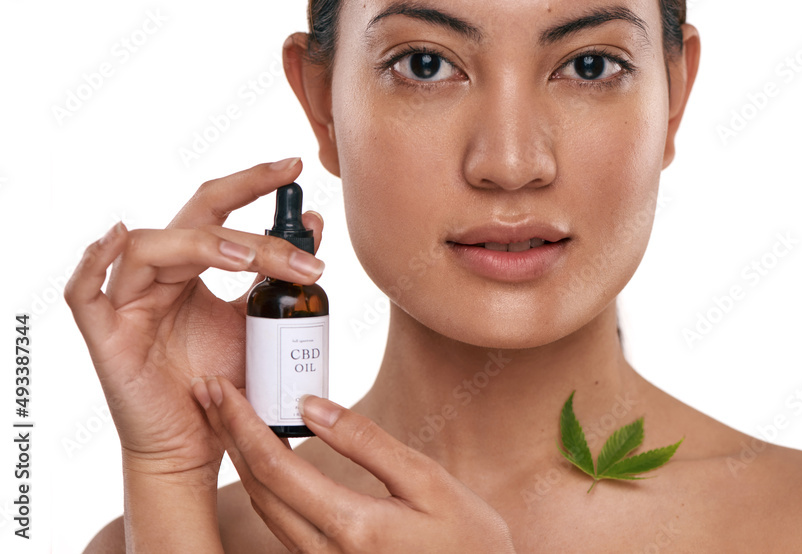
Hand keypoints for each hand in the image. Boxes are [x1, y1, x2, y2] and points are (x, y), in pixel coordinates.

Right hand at [64, 158, 326, 478]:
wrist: (198, 445)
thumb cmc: (223, 383)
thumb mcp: (259, 323)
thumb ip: (278, 275)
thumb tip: (314, 223)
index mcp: (191, 267)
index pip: (217, 209)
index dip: (252, 183)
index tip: (295, 167)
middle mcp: (158, 276)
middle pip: (195, 223)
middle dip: (249, 224)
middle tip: (303, 241)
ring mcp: (128, 304)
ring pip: (152, 247)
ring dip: (204, 245)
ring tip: (253, 261)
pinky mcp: (106, 338)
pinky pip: (83, 294)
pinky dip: (93, 263)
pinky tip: (116, 239)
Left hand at [194, 376, 518, 553]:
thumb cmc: (468, 540)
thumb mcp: (430, 483)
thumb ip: (369, 444)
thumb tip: (311, 407)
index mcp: (351, 527)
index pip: (274, 467)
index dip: (241, 423)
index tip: (221, 387)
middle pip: (256, 488)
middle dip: (227, 435)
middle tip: (209, 392)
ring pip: (263, 509)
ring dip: (239, 460)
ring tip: (227, 417)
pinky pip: (280, 525)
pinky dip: (263, 485)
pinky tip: (264, 459)